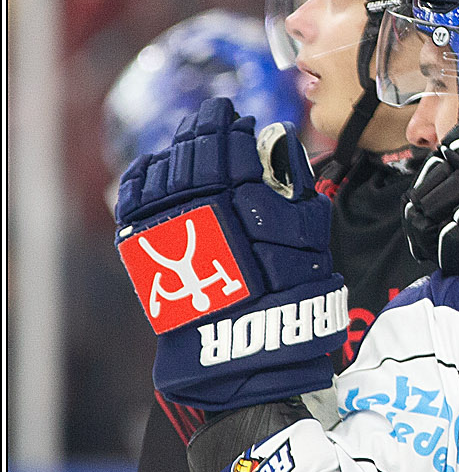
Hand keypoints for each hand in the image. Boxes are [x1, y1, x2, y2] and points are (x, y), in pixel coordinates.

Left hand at [116, 98, 346, 410]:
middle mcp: (200, 205)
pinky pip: (135, 198)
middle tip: (213, 121)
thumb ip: (295, 184)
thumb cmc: (290, 297)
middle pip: (195, 150)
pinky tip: (153, 168)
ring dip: (177, 150)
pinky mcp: (142, 249)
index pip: (231, 142)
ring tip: (189, 144)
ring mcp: (165, 225)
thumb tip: (278, 141)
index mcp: (244, 197)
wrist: (244, 353)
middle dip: (204, 131)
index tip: (237, 118)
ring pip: (164, 168)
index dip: (232, 125)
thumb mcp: (311, 236)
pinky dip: (144, 177)